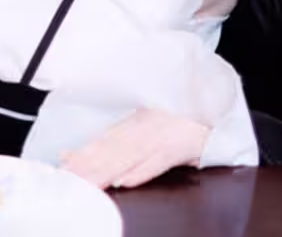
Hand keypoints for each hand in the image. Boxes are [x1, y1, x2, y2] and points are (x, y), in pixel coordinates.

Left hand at [60, 108, 208, 189]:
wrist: (216, 99)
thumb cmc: (183, 115)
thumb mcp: (152, 122)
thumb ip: (128, 138)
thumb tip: (104, 162)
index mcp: (137, 123)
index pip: (105, 140)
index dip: (84, 153)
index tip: (64, 163)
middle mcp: (144, 128)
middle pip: (111, 150)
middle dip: (88, 165)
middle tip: (68, 177)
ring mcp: (160, 136)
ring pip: (127, 156)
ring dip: (106, 170)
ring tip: (87, 182)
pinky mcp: (179, 145)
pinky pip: (156, 161)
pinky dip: (140, 171)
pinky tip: (124, 180)